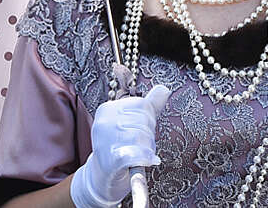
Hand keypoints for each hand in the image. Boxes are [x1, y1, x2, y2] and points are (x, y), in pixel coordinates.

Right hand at [70, 84, 171, 207]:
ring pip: (142, 137)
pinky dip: (146, 158)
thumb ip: (149, 106)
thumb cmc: (120, 148)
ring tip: (141, 155)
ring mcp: (104, 141)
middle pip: (144, 121)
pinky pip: (137, 154)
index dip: (149, 120)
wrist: (102, 178)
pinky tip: (148, 161)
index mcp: (107, 109)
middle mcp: (103, 122)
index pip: (142, 104)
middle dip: (149, 135)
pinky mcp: (110, 160)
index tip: (141, 131)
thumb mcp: (132, 123)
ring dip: (148, 149)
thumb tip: (164, 88)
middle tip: (141, 146)